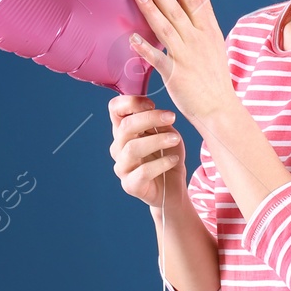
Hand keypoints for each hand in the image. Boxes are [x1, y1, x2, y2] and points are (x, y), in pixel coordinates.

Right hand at [108, 92, 184, 210]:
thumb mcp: (167, 132)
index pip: (115, 109)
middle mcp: (118, 148)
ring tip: (176, 140)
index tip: (152, 104)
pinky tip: (174, 160)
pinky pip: (142, 172)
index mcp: (124, 131)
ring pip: (132, 149)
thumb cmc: (167, 154)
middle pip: (125, 127)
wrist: (172, 187)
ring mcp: (122, 167)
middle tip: (171, 117)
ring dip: (157, 140)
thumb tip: (158, 112)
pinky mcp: (131, 185)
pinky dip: (161, 163)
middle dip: (150, 118)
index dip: (130, 102)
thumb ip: (159, 121)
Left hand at [127, 0, 237, 128]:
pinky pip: (158, 59)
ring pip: (166, 29)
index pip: (193, 2)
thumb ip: (206, 11)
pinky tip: (132, 38)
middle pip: (177, 12)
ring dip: (151, 11)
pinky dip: (145, 48)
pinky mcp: (175, 75)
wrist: (219, 106)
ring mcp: (186, 57)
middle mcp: (197, 41)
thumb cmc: (215, 72)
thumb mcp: (215, 38)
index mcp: (207, 31)